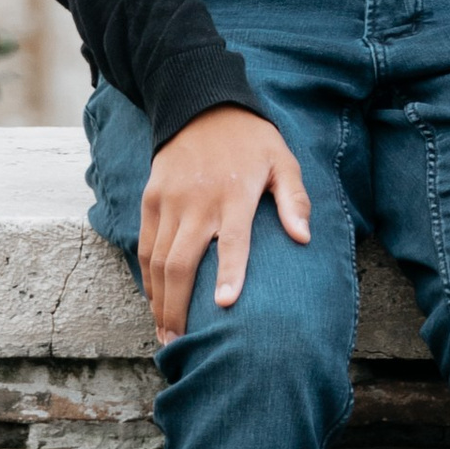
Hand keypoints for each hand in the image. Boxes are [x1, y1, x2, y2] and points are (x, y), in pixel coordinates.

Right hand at [137, 105, 309, 341]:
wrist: (201, 106)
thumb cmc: (250, 140)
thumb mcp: (283, 160)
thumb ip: (294, 199)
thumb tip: (304, 237)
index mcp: (235, 194)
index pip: (232, 240)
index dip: (229, 273)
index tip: (224, 306)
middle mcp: (198, 201)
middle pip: (181, 263)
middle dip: (178, 307)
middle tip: (180, 343)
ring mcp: (170, 201)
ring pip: (157, 260)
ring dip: (159, 300)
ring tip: (165, 331)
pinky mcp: (151, 199)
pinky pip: (145, 245)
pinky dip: (147, 276)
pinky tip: (154, 298)